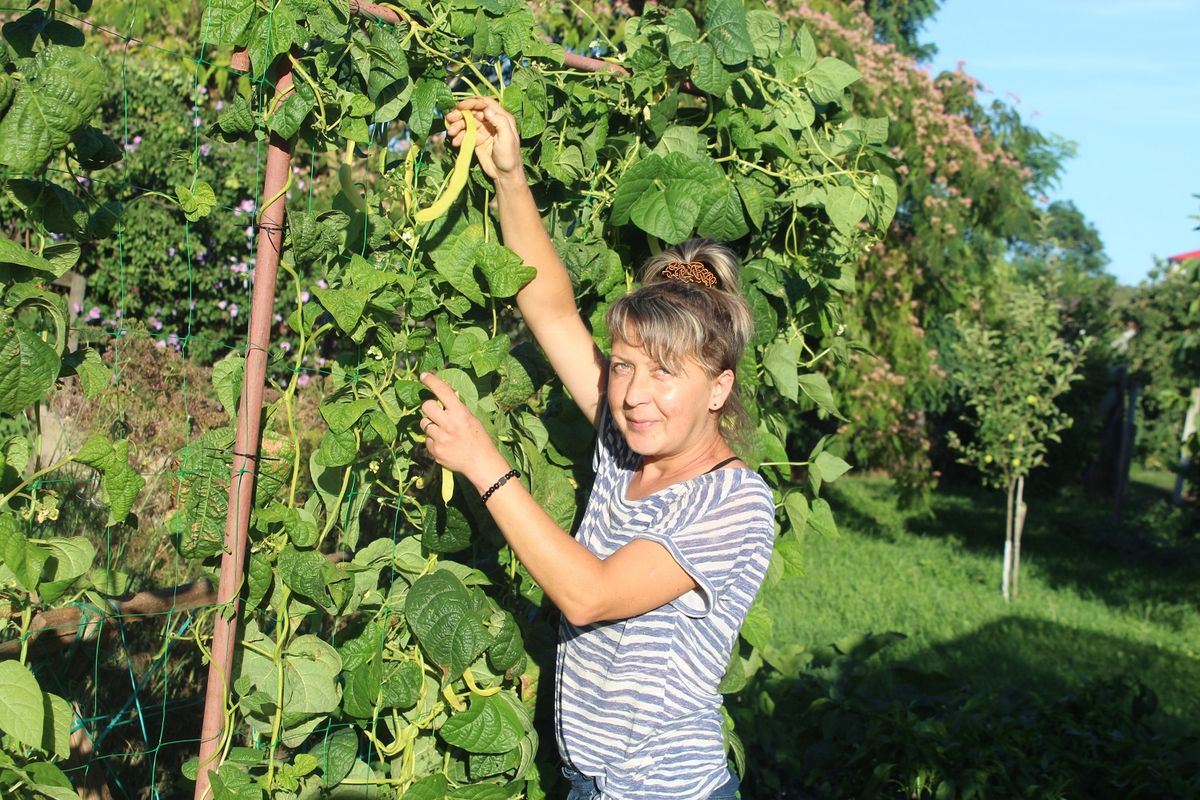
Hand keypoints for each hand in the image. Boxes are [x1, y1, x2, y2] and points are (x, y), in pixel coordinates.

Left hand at [419, 371, 509, 489]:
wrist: (480, 463)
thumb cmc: (478, 439)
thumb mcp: (472, 419)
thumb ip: (457, 408)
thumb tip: (443, 396)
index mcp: (460, 413)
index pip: (443, 391)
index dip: (431, 381)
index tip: (424, 376)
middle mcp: (449, 424)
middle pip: (426, 406)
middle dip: (429, 407)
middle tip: (436, 413)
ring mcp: (441, 438)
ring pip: (424, 424)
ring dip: (431, 425)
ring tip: (443, 432)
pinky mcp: (435, 450)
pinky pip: (426, 440)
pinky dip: (433, 441)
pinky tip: (445, 444)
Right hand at [445, 97, 522, 182]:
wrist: (504, 175)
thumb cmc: (509, 156)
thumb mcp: (508, 137)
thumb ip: (499, 121)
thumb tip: (486, 110)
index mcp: (501, 117)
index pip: (485, 103)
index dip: (472, 102)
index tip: (460, 106)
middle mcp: (491, 121)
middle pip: (473, 111)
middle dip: (460, 114)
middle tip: (450, 118)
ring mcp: (483, 130)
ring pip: (467, 122)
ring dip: (457, 125)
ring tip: (451, 132)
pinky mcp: (476, 140)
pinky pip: (465, 134)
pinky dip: (459, 136)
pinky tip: (456, 142)